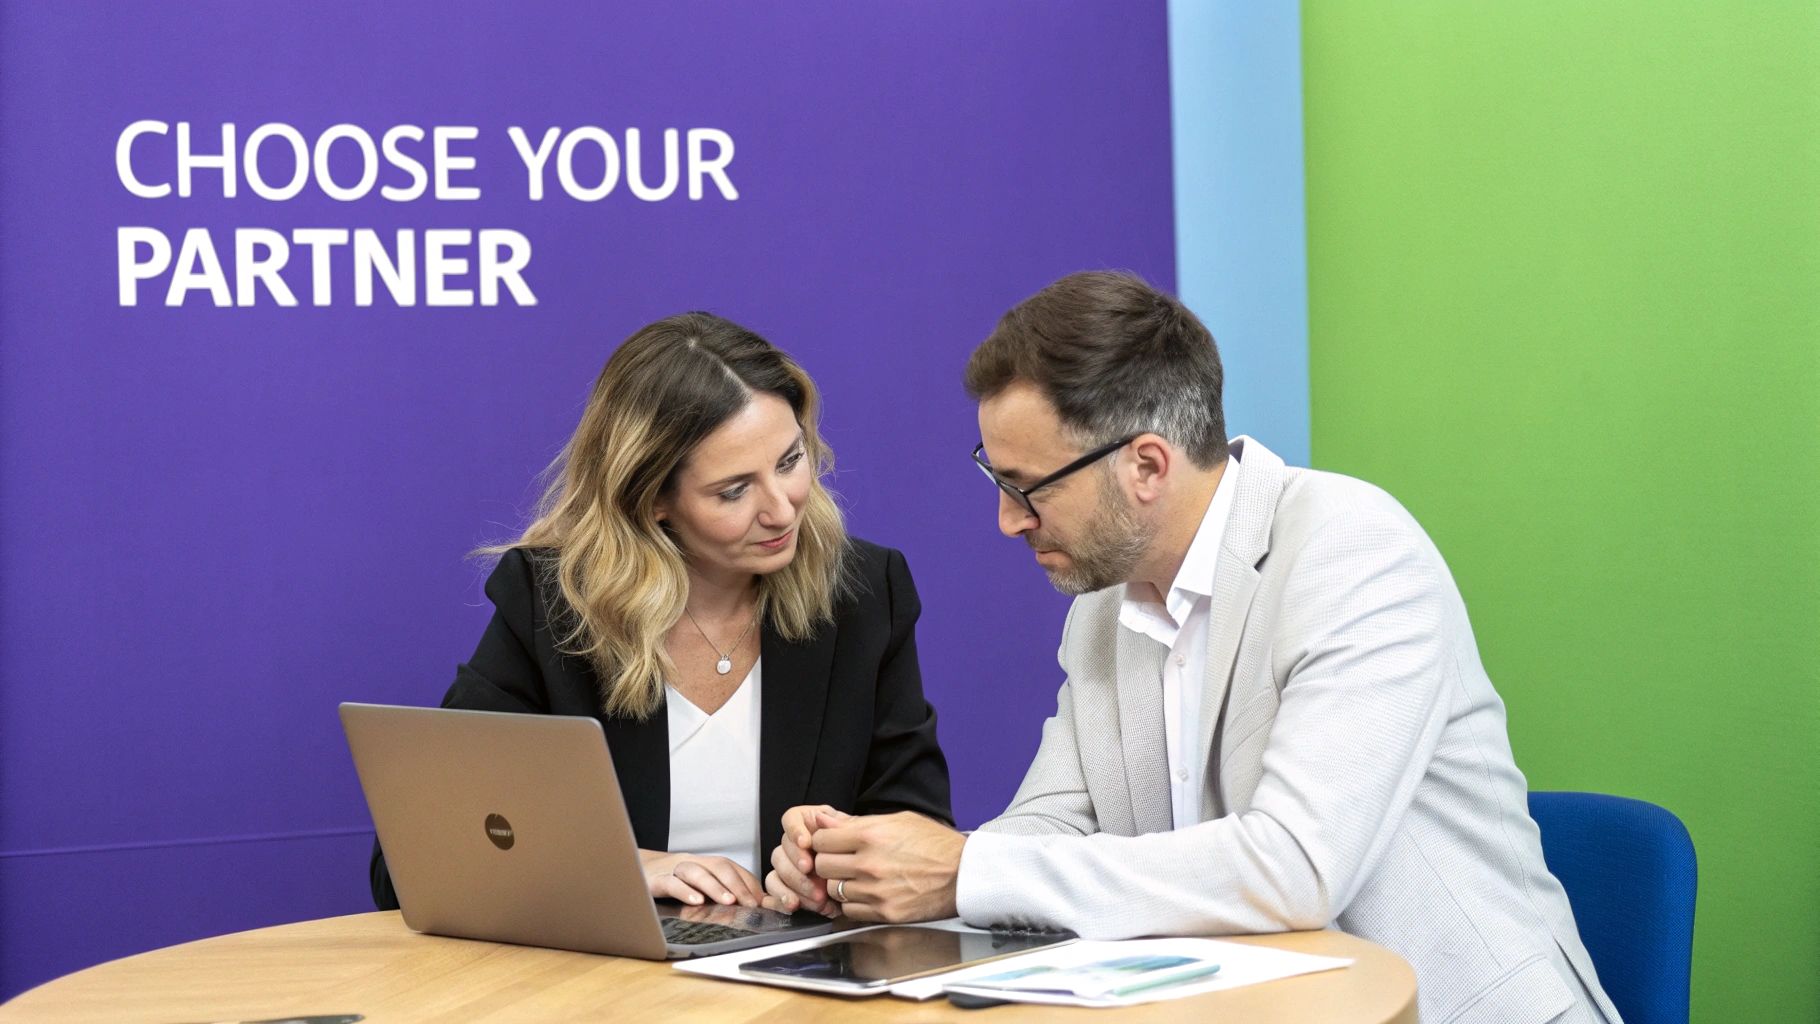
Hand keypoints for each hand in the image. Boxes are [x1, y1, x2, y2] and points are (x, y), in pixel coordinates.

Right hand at [639, 849, 763, 907]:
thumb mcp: (695, 885)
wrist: (629, 868)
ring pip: (696, 871)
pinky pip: (671, 883)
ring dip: (715, 886)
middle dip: (737, 885)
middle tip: (750, 903)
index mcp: (703, 863)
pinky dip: (685, 891)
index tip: (761, 901)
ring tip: (729, 902)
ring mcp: (672, 869)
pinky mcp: (655, 880)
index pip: (732, 867)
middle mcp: (691, 862)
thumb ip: (719, 893)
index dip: (748, 882)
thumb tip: (752, 906)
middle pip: (718, 866)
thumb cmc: (668, 880)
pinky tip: (696, 901)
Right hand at [761, 804, 850, 916]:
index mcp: (810, 824)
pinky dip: (782, 899)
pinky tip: (795, 905)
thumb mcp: (857, 836)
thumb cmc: (861, 854)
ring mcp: (788, 867)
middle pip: (782, 849)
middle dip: (797, 866)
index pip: (791, 819)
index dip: (795, 830)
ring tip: (817, 899)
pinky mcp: (785, 887)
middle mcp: (795, 844)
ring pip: (777, 872)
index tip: (806, 842)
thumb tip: (822, 818)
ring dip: (794, 886)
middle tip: (812, 874)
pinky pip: (774, 892)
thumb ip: (840, 828)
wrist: (866, 881)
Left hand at [808, 810, 965, 922]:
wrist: (964, 874)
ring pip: (833, 891)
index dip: (823, 842)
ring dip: (841, 885)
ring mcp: (876, 891)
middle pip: (822, 866)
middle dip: (828, 863)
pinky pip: (850, 911)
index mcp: (871, 835)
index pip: (820, 840)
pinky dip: (854, 904)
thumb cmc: (934, 844)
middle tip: (842, 862)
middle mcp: (869, 863)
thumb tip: (823, 819)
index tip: (831, 844)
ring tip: (857, 879)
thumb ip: (856, 822)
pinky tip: (868, 894)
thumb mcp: (898, 820)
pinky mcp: (885, 913)